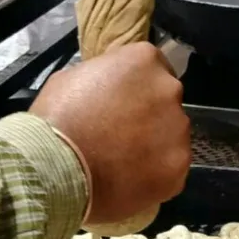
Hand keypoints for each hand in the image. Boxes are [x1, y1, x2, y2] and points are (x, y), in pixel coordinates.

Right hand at [31, 42, 190, 224]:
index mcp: (144, 60)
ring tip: (125, 159)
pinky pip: (172, 165)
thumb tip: (114, 86)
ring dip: (156, 144)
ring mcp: (179, 129)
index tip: (127, 101)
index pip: (154, 66)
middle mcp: (170, 89)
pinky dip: (158, 172)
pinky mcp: (180, 164)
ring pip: (173, 134)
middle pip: (167, 100)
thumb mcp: (74, 78)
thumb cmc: (58, 119)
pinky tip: (133, 178)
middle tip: (124, 132)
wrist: (58, 170)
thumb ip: (106, 76)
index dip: (140, 86)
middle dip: (151, 114)